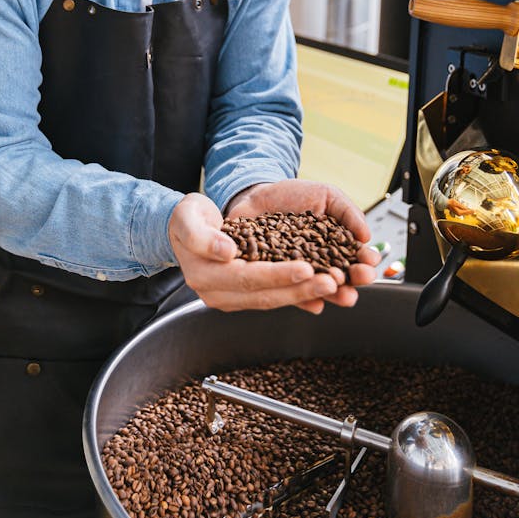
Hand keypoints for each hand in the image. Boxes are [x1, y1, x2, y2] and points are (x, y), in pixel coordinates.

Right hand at [168, 184, 377, 314]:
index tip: (306, 268)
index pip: (247, 277)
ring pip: (273, 299)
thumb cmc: (186, 218)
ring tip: (336, 287)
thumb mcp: (187, 218)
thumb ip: (203, 237)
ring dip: (306, 294)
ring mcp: (232, 298)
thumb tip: (227, 252)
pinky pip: (274, 297)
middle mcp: (219, 294)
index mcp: (205, 275)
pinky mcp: (244, 295)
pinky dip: (298, 295)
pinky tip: (322, 292)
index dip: (278, 274)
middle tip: (334, 282)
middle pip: (266, 294)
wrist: (182, 228)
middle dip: (302, 289)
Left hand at [227, 178, 380, 308]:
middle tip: (358, 277)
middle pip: (340, 280)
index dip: (364, 263)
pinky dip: (302, 300)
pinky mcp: (276, 278)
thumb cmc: (295, 196)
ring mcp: (298, 273)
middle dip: (352, 281)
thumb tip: (367, 236)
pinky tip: (314, 304)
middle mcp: (319, 264)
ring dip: (331, 293)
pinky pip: (289, 292)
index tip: (369, 261)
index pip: (354, 259)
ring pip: (317, 289)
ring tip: (336, 289)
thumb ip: (348, 213)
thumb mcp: (327, 196)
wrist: (257, 194)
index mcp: (336, 247)